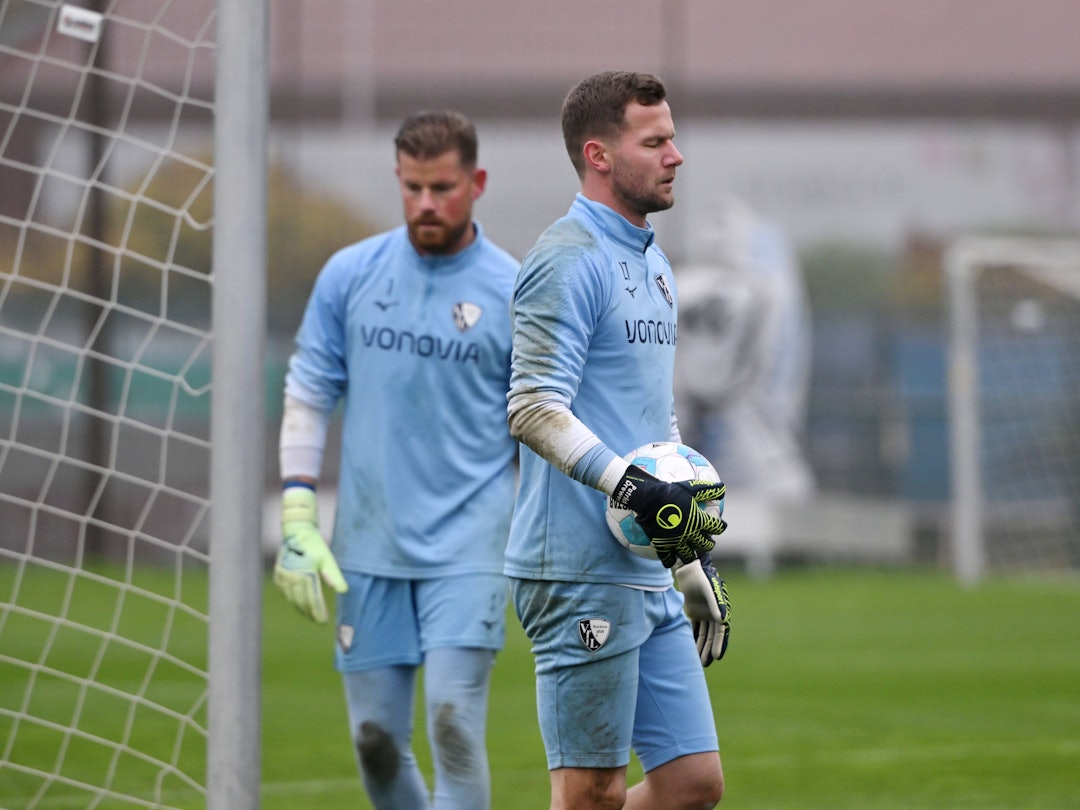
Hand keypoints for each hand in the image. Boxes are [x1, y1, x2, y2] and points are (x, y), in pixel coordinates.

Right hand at [273, 485, 346, 622]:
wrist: (296, 532)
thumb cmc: (315, 545)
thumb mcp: (327, 559)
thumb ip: (334, 575)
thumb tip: (343, 591)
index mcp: (305, 574)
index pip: (313, 599)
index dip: (318, 611)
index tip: (324, 621)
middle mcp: (292, 577)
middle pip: (302, 601)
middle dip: (310, 612)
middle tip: (318, 621)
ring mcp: (283, 577)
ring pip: (292, 599)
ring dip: (301, 608)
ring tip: (310, 615)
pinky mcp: (278, 575)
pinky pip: (286, 593)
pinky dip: (293, 599)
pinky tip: (299, 604)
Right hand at [611, 467, 726, 567]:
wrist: (648, 499)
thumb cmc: (670, 492)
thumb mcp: (691, 488)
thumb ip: (708, 490)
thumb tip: (723, 488)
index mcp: (698, 521)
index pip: (716, 527)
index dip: (720, 527)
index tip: (721, 526)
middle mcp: (690, 534)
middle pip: (705, 545)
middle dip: (708, 544)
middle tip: (707, 541)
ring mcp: (676, 541)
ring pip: (688, 555)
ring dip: (692, 555)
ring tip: (692, 553)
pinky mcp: (662, 545)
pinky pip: (668, 559)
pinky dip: (671, 561)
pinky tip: (672, 560)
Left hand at [675, 552, 730, 665]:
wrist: (690, 569)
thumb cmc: (703, 579)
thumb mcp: (710, 591)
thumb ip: (715, 605)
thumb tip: (722, 621)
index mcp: (720, 611)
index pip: (721, 631)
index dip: (720, 644)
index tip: (717, 656)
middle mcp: (713, 614)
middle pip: (712, 636)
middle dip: (709, 649)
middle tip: (705, 663)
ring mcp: (703, 614)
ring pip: (703, 634)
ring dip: (701, 646)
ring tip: (698, 661)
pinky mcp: (693, 612)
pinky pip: (693, 628)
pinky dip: (692, 637)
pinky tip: (689, 648)